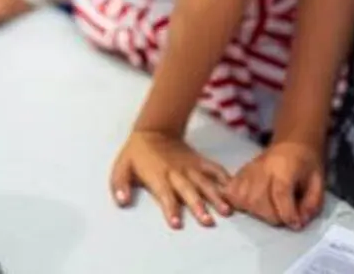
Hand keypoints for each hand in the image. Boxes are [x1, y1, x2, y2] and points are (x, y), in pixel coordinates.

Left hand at [110, 130, 233, 229]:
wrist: (155, 130)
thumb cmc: (136, 153)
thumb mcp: (121, 167)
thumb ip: (119, 185)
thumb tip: (121, 201)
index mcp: (157, 175)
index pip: (164, 194)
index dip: (170, 208)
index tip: (176, 223)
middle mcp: (176, 173)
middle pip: (188, 191)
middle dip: (198, 206)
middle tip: (208, 221)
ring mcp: (190, 167)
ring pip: (204, 182)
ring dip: (216, 196)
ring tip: (226, 210)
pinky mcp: (199, 162)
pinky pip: (213, 169)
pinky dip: (224, 178)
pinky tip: (234, 189)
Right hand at [226, 141, 324, 229]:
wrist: (292, 144)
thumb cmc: (306, 165)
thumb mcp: (319, 182)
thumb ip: (311, 204)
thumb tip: (299, 222)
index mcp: (285, 167)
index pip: (280, 192)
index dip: (287, 213)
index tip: (295, 224)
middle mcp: (263, 167)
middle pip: (258, 199)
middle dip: (272, 216)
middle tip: (283, 216)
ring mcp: (248, 170)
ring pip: (243, 199)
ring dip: (257, 212)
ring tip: (269, 210)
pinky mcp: (239, 174)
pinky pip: (231, 193)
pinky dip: (238, 203)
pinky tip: (251, 205)